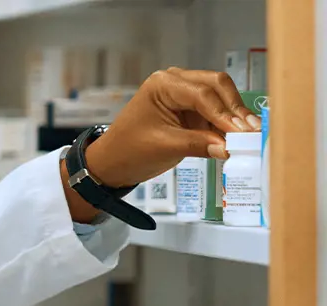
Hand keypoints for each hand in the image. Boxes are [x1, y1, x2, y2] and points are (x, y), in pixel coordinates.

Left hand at [84, 67, 258, 187]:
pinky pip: (216, 113)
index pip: (202, 94)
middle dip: (235, 109)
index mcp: (163, 84)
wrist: (113, 162)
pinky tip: (240, 138)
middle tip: (253, 132)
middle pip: (218, 87)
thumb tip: (230, 148)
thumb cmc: (128, 150)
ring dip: (235, 117)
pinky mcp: (192, 110)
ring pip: (221, 98)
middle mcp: (176, 82)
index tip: (242, 132)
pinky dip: (228, 125)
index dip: (225, 113)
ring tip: (251, 137)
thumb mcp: (164, 147)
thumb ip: (198, 145)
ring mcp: (185, 94)